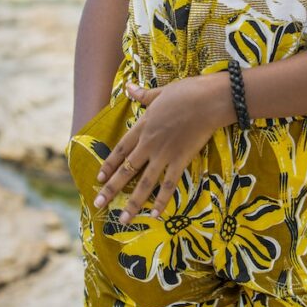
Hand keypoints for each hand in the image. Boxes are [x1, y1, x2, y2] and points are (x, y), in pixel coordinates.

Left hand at [93, 72, 232, 223]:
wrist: (208, 100)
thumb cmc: (186, 92)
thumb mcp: (160, 92)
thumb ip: (143, 95)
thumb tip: (128, 87)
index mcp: (143, 126)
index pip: (120, 149)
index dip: (109, 164)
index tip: (99, 177)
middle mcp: (149, 144)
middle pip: (126, 170)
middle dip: (111, 189)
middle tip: (98, 204)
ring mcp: (164, 154)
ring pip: (144, 183)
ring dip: (132, 202)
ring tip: (123, 219)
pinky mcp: (180, 160)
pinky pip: (169, 185)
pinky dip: (162, 200)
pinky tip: (155, 214)